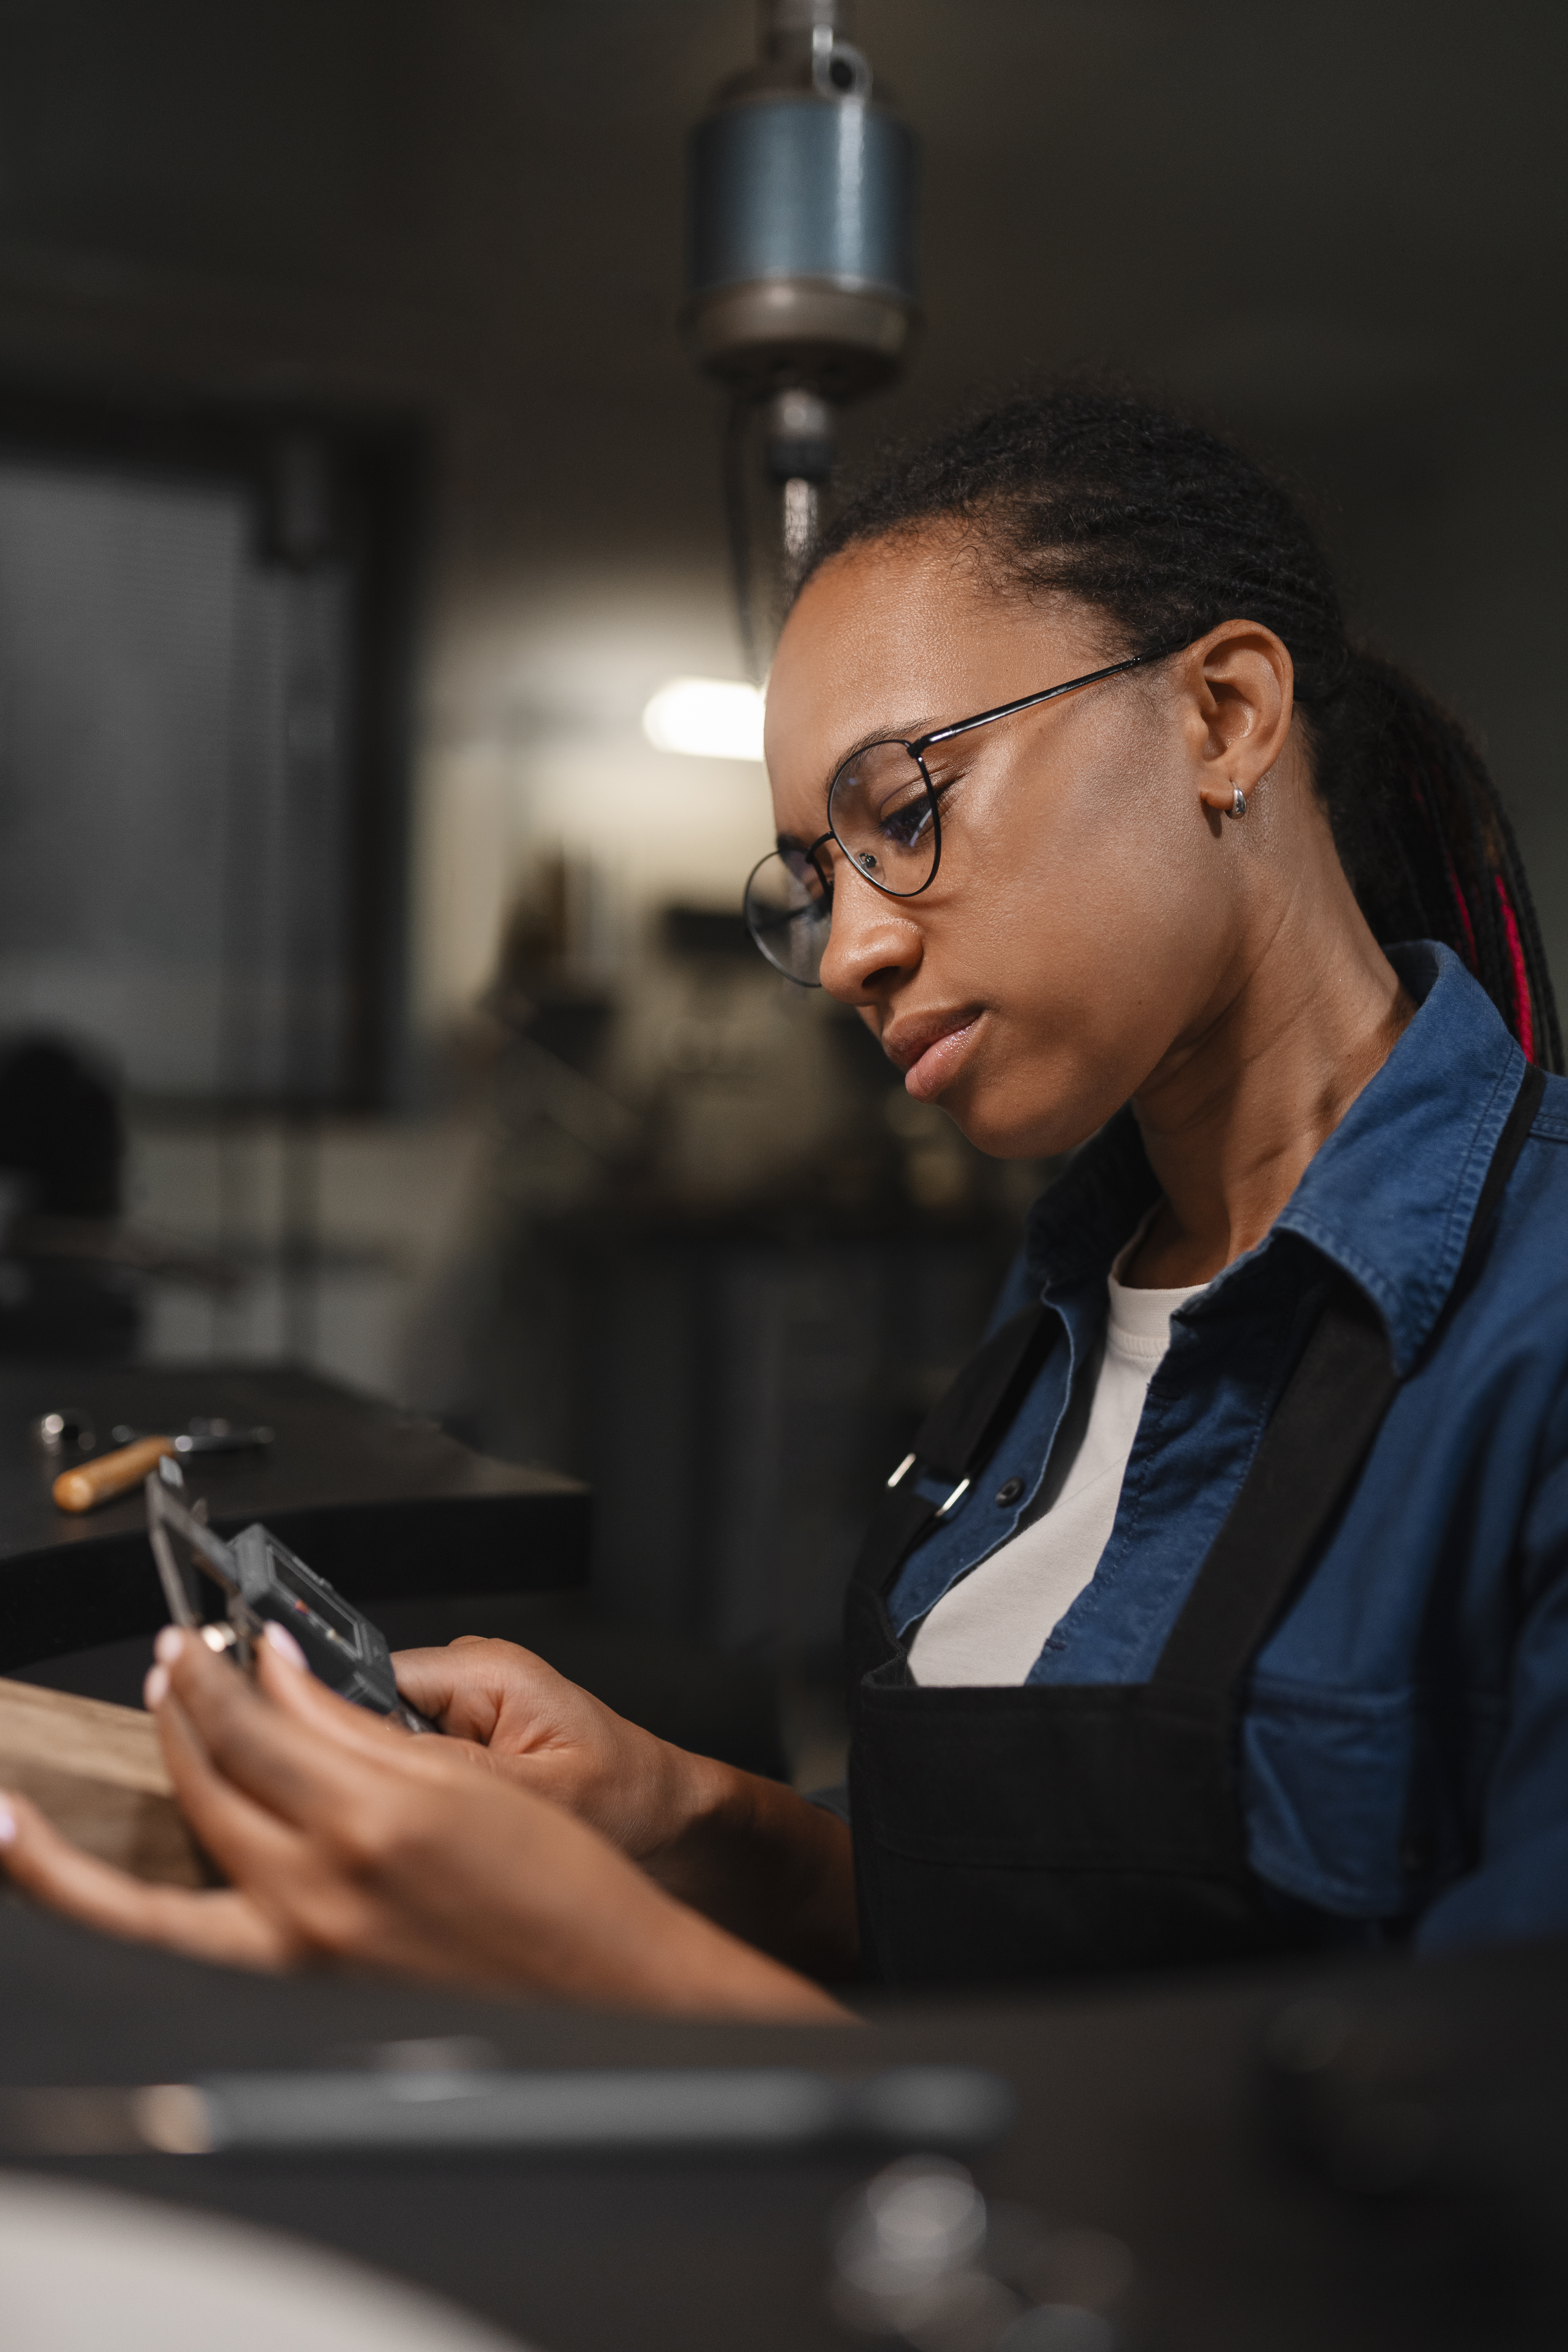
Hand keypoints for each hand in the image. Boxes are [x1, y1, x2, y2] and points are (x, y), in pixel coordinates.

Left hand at [0, 1624, 849, 2022]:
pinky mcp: (299, 1993)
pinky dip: (119, 1923)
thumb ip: (357, 1727)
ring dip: (79, 1852)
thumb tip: (285, 1678)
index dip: (218, 1674)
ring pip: (152, 1896)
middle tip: (163, 1670)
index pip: (255, 1725)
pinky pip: (183, 1951)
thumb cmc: (559, 1882)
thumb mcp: (461, 1775)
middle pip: (204, 1787)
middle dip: (175, 1715)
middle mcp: (319, 1894)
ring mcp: (298, 1954)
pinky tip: (80, 1897)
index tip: (202, 1645)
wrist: (607, 1982)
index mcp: (371, 1821)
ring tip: (16, 1818)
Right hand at [389, 1637, 701, 1859]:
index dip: (357, 1742)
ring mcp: (463, 1706)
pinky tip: (463, 1821)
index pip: (372, 1683)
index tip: (377, 1796)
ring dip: (409, 1792)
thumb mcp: (550, 1793)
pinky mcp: (465, 1737)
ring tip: (464, 1822)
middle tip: (441, 1820)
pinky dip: (427, 1800)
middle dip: (388, 1775)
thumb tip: (381, 1760)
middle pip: (370, 1717)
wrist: (660, 1812)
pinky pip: (414, 1766)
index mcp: (486, 1669)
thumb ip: (463, 1772)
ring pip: (386, 1747)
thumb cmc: (627, 1795)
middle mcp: (468, 1677)